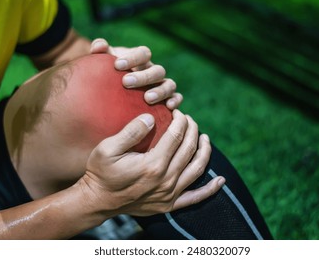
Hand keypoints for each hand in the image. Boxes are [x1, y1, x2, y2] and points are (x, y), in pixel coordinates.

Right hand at [79, 110, 224, 216]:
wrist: (97, 201)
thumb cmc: (101, 172)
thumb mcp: (107, 148)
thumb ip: (131, 132)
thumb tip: (151, 117)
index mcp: (153, 164)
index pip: (177, 135)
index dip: (181, 121)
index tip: (178, 112)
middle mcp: (166, 180)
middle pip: (189, 149)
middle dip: (193, 130)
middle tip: (189, 120)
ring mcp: (170, 194)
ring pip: (197, 169)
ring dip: (204, 151)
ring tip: (205, 138)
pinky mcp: (169, 205)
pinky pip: (196, 197)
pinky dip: (210, 189)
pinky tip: (220, 180)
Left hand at [90, 38, 182, 109]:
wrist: (116, 93)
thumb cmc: (110, 76)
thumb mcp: (104, 64)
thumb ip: (100, 52)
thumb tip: (99, 45)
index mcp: (142, 60)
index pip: (143, 53)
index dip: (133, 57)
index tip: (117, 65)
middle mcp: (154, 72)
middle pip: (157, 70)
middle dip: (144, 76)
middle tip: (126, 82)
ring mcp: (163, 85)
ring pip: (170, 84)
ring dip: (160, 90)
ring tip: (147, 98)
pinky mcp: (169, 98)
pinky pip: (177, 98)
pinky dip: (175, 101)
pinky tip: (168, 107)